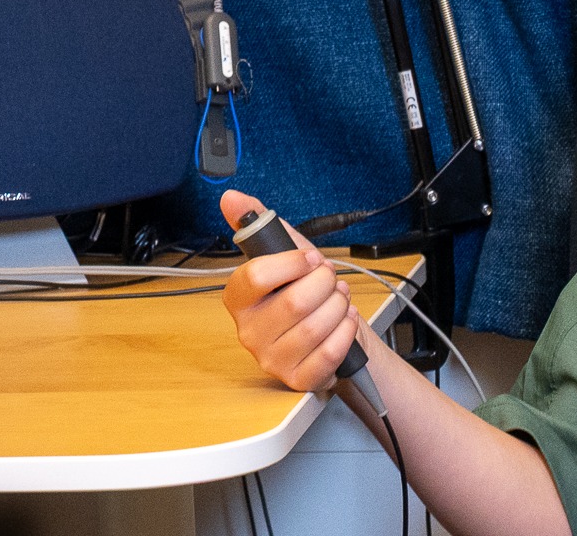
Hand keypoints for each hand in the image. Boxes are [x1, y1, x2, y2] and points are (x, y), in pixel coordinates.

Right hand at [218, 189, 366, 393]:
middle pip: (293, 302)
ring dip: (338, 307)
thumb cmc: (306, 294)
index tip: (310, 259)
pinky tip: (345, 323)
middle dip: (325, 284)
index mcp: (239, 299)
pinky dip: (346, 332)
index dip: (292, 263)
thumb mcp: (287, 254)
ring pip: (315, 326)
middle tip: (330, 281)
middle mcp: (248, 332)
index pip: (256, 275)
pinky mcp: (298, 379)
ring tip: (339, 301)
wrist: (333, 334)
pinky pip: (329, 352)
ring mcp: (272, 359)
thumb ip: (259, 224)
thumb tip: (231, 197)